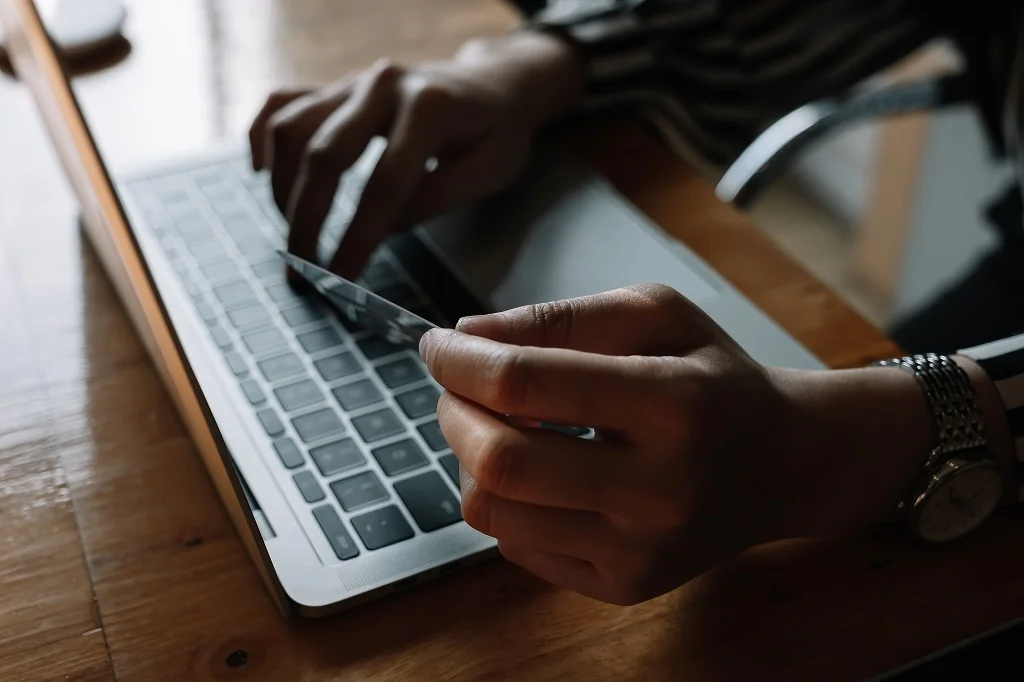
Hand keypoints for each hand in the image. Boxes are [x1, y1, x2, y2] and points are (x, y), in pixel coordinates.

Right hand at [248, 31, 583, 278]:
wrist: (496, 85)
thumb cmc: (498, 133)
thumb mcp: (490, 170)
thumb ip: (435, 197)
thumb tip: (378, 229)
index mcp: (429, 108)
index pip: (383, 185)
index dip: (356, 238)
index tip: (339, 280)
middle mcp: (383, 85)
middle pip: (324, 156)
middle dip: (305, 222)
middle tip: (300, 271)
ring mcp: (354, 81)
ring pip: (292, 130)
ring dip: (283, 189)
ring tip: (295, 234)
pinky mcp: (336, 85)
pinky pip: (281, 104)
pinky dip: (262, 139)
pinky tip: (262, 175)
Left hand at [419, 284, 936, 604]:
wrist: (782, 465)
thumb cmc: (713, 380)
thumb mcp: (656, 316)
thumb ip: (560, 318)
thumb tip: (467, 335)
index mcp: (673, 404)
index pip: (525, 384)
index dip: (460, 360)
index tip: (439, 345)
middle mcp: (660, 489)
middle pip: (498, 460)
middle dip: (452, 414)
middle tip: (458, 387)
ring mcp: (641, 549)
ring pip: (494, 509)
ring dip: (470, 457)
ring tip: (498, 427)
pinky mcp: (624, 584)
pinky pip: (515, 544)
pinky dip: (505, 500)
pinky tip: (541, 472)